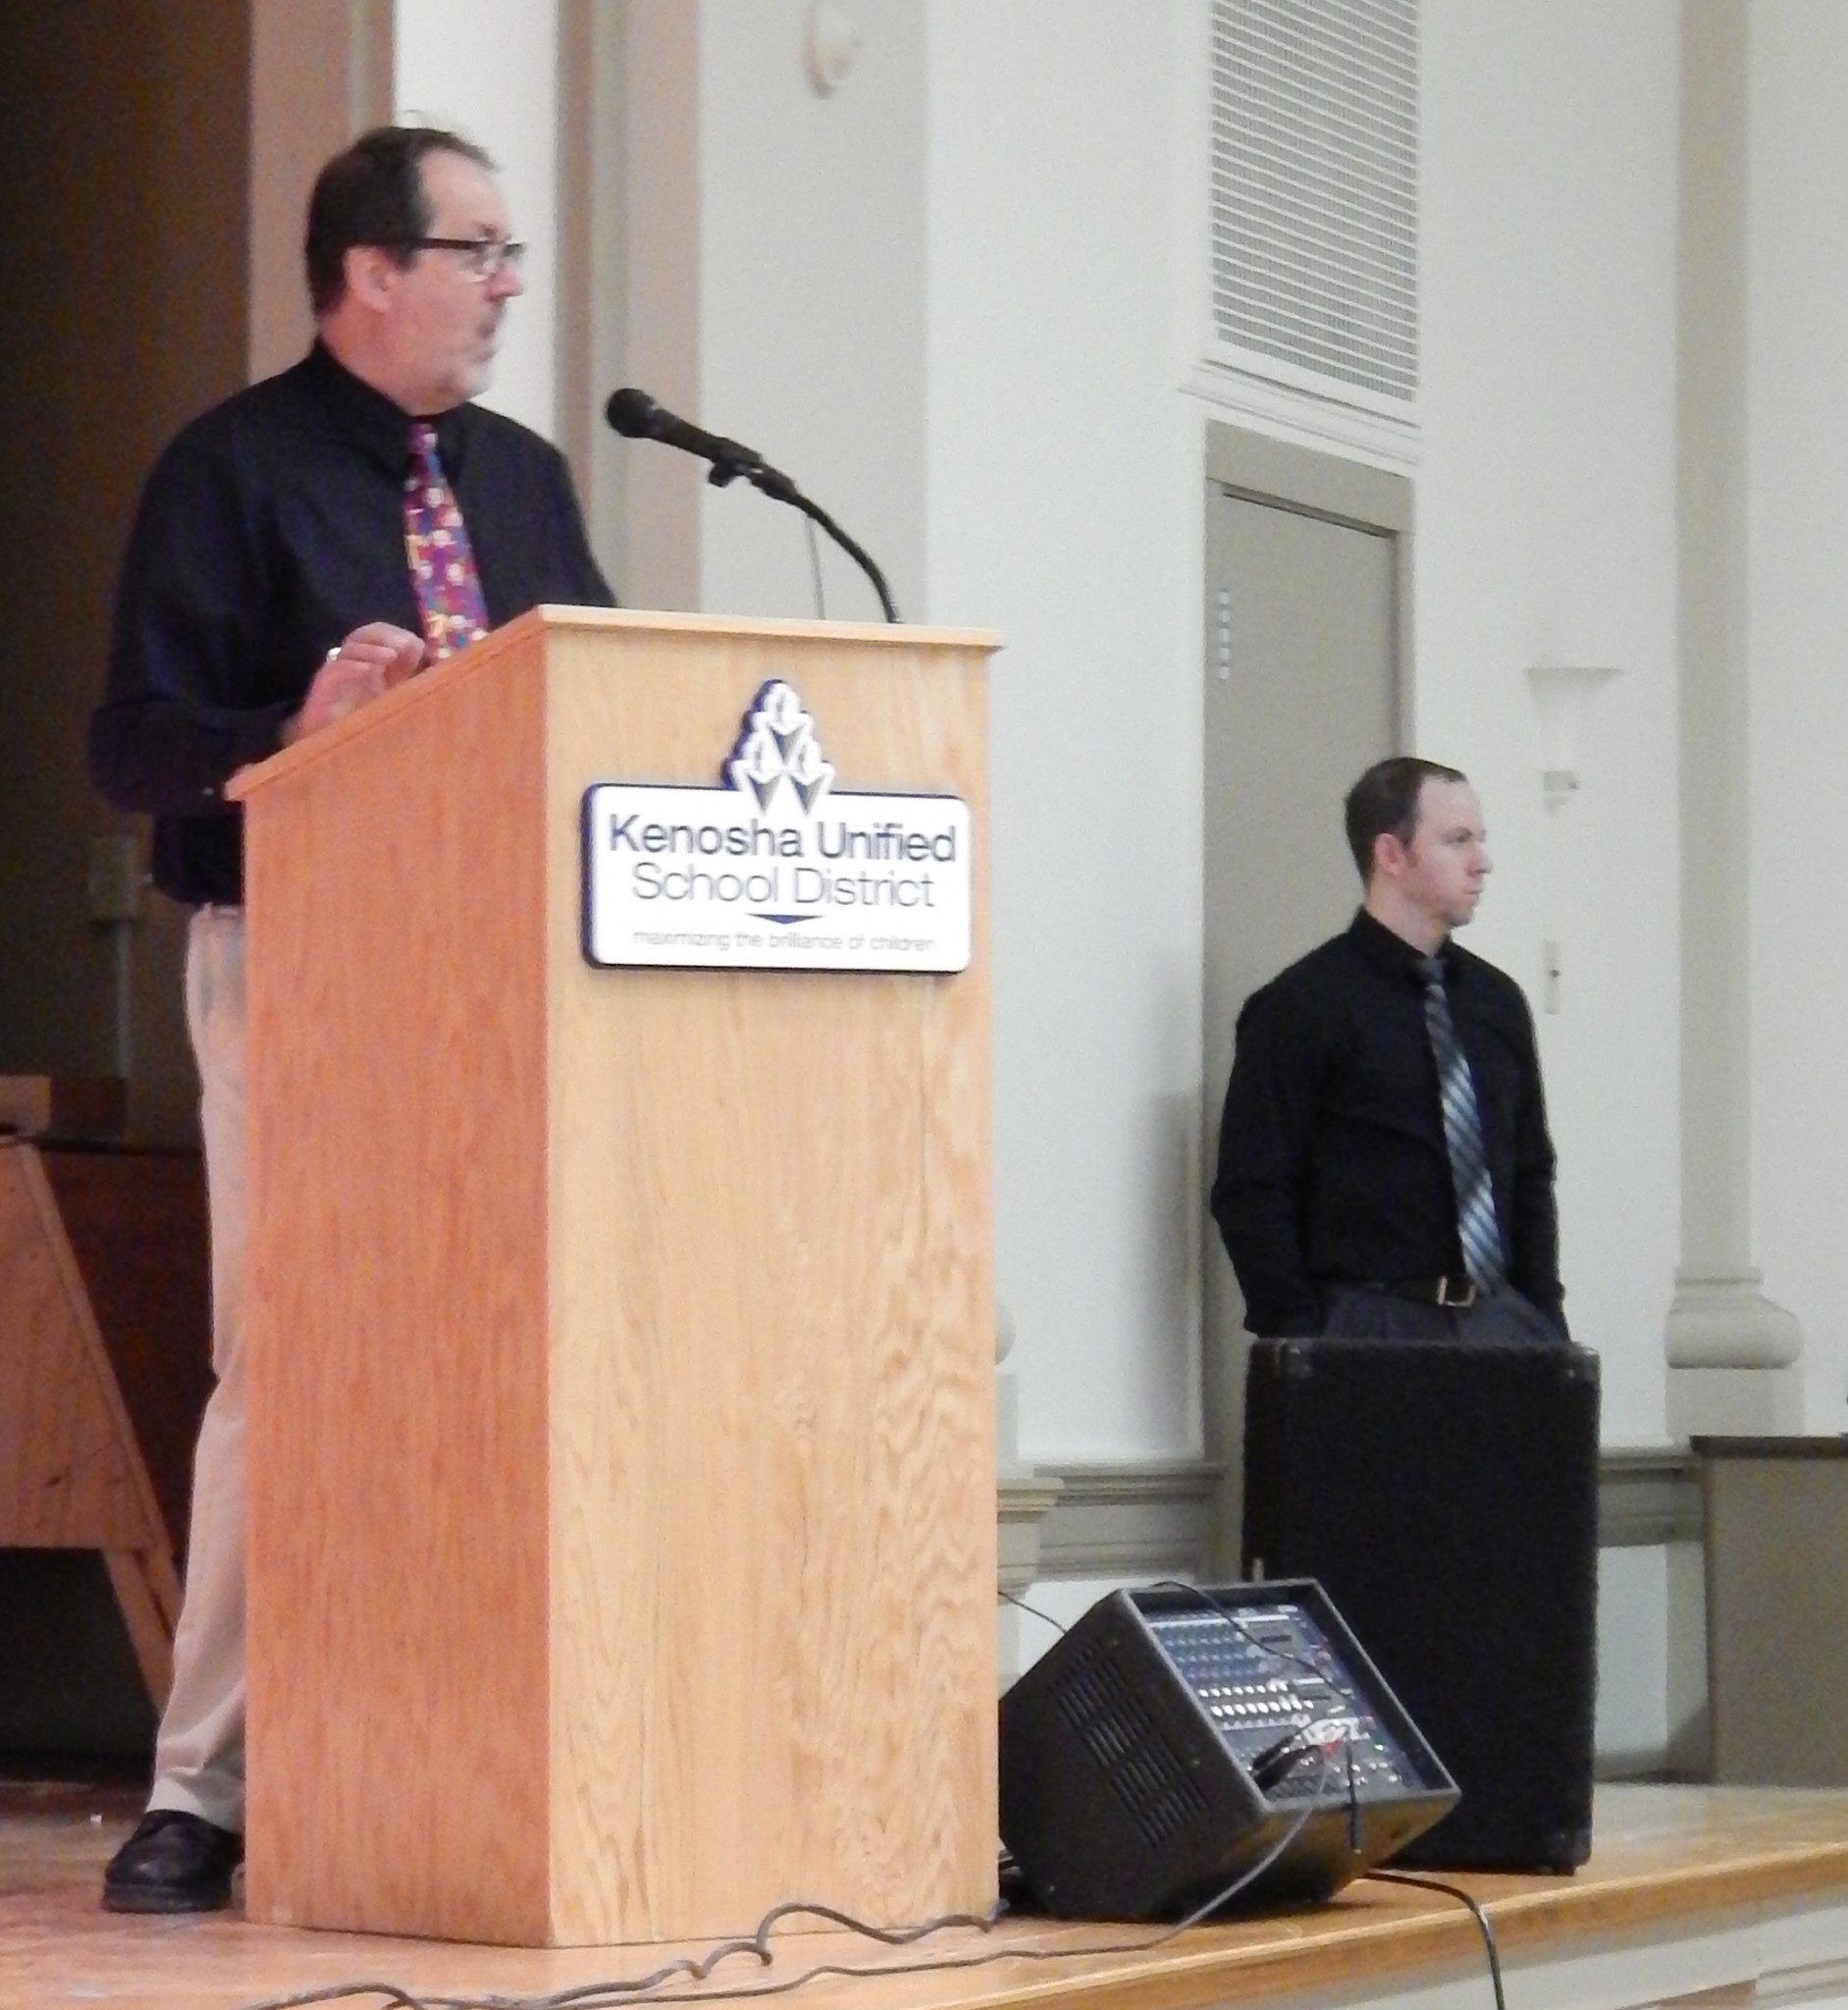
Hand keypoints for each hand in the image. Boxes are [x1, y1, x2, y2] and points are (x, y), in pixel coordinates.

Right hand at [284, 624, 426, 743]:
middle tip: (405, 645)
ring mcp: (337, 676)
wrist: (339, 754)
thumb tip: (431, 660)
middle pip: (363, 635)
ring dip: (371, 649)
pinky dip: (351, 667)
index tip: (418, 645)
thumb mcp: (401, 703)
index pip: (379, 635)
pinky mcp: (323, 690)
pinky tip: (370, 671)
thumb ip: (414, 682)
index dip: (396, 634)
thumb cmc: (373, 730)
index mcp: (373, 664)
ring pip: (349, 649)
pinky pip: (333, 670)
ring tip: (391, 656)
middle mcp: (354, 665)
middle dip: (385, 636)